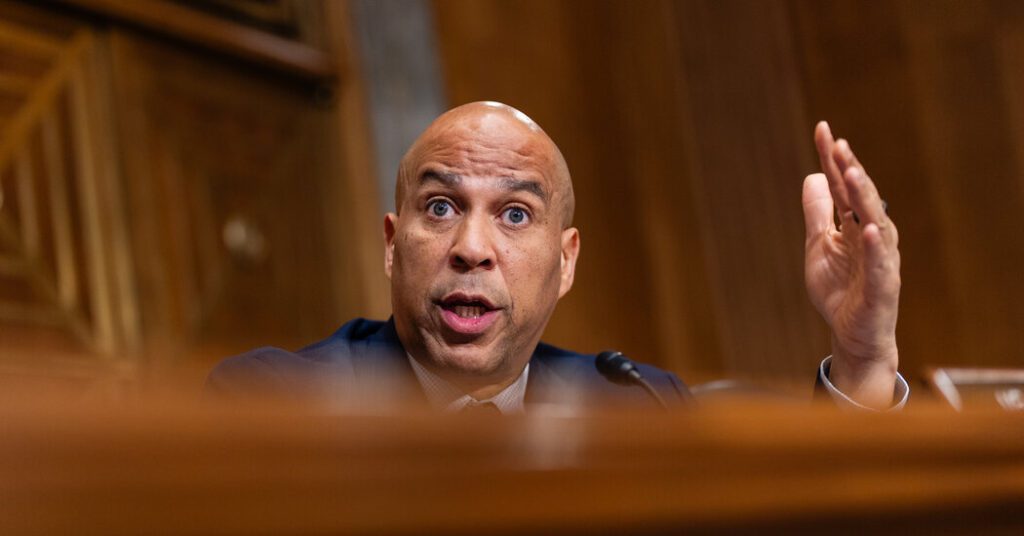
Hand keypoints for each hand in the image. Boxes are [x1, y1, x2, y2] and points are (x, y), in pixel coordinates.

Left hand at [803, 121, 900, 408]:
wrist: (853, 335)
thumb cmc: (840, 290)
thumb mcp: (818, 246)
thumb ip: (817, 213)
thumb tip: (813, 176)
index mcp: (854, 225)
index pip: (843, 186)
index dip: (833, 159)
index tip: (822, 129)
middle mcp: (871, 236)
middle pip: (861, 197)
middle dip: (850, 170)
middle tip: (837, 144)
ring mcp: (880, 260)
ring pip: (875, 222)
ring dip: (865, 198)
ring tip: (852, 173)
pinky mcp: (883, 286)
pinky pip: (880, 264)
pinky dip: (876, 246)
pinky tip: (871, 228)